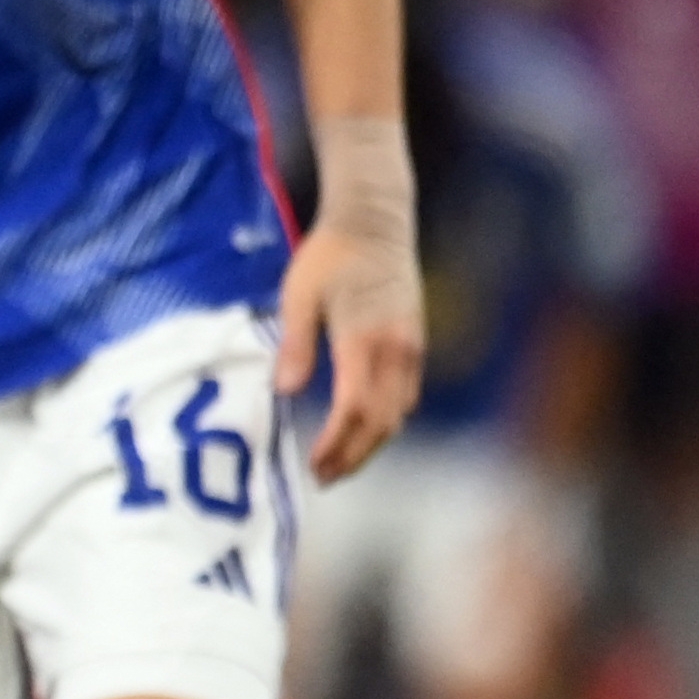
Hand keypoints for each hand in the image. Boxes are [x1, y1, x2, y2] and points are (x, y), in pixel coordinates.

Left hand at [276, 220, 424, 482]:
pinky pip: (406, 395)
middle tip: (323, 478)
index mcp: (364, 339)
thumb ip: (295, 344)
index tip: (314, 465)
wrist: (376, 220)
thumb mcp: (299, 294)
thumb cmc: (330, 254)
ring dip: (371, 443)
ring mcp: (411, 347)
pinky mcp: (415, 342)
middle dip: (354, 455)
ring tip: (340, 463)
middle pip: (381, 421)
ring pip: (399, 413)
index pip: (354, 408)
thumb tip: (283, 392)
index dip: (337, 443)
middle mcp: (396, 350)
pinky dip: (386, 421)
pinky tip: (364, 429)